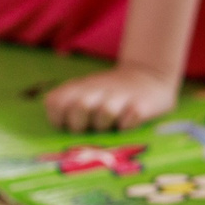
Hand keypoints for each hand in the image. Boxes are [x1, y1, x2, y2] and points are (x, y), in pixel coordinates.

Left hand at [43, 64, 178, 131]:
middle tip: (89, 128)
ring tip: (110, 125)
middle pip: (80, 106)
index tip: (68, 124)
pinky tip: (127, 123)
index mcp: (80, 86)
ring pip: (105, 112)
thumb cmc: (109, 94)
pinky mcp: (142, 105)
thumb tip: (59, 127)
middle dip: (80, 124)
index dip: (58, 119)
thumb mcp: (84, 92)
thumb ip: (65, 104)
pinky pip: (129, 121)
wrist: (149, 76)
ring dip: (105, 125)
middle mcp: (98, 88)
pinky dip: (127, 126)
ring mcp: (121, 96)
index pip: (55, 102)